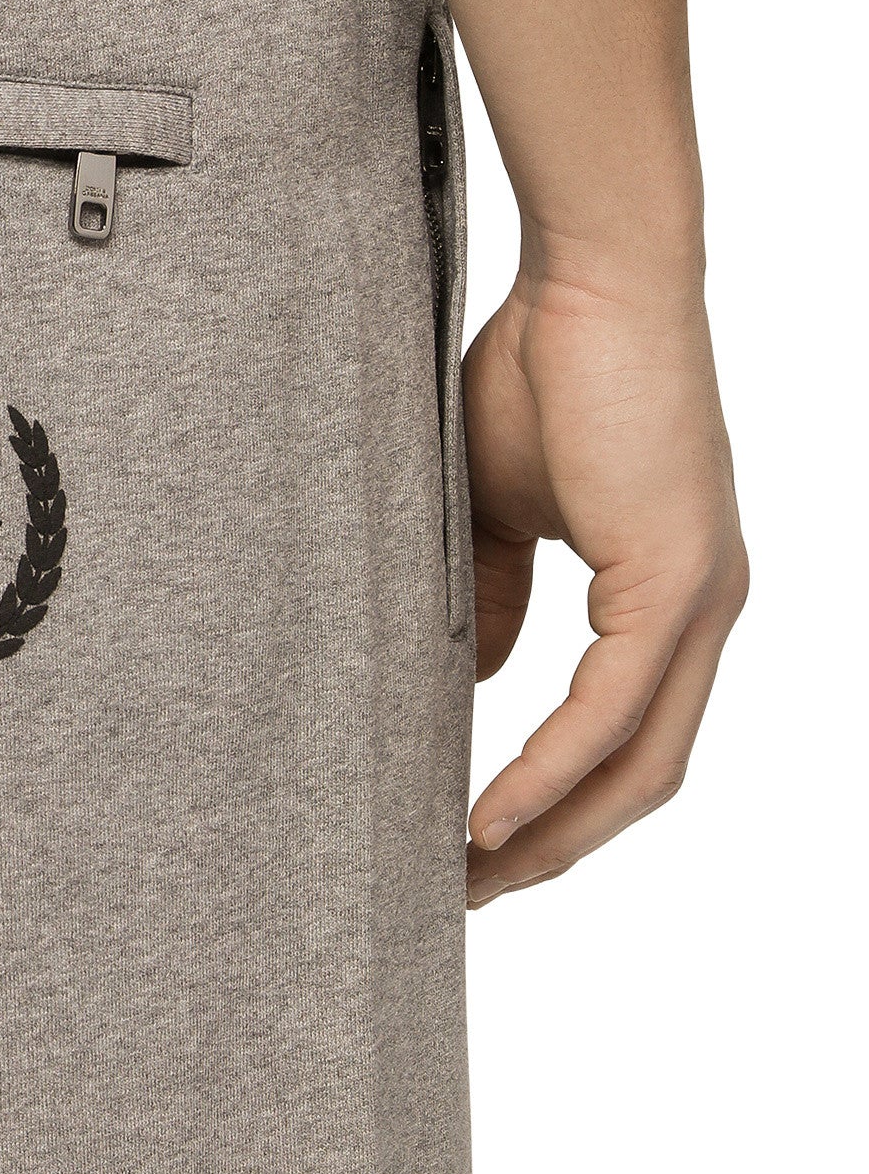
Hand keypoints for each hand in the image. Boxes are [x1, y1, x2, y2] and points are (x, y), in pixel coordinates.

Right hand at [461, 254, 746, 909]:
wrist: (590, 278)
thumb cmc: (545, 367)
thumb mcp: (499, 510)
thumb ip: (493, 596)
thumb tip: (479, 675)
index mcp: (669, 593)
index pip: (629, 735)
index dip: (560, 804)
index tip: (477, 844)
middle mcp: (704, 610)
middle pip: (645, 776)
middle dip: (558, 848)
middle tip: (470, 894)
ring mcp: (702, 599)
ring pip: (642, 761)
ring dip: (556, 832)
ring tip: (472, 875)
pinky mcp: (677, 578)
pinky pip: (614, 709)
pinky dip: (552, 773)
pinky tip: (493, 816)